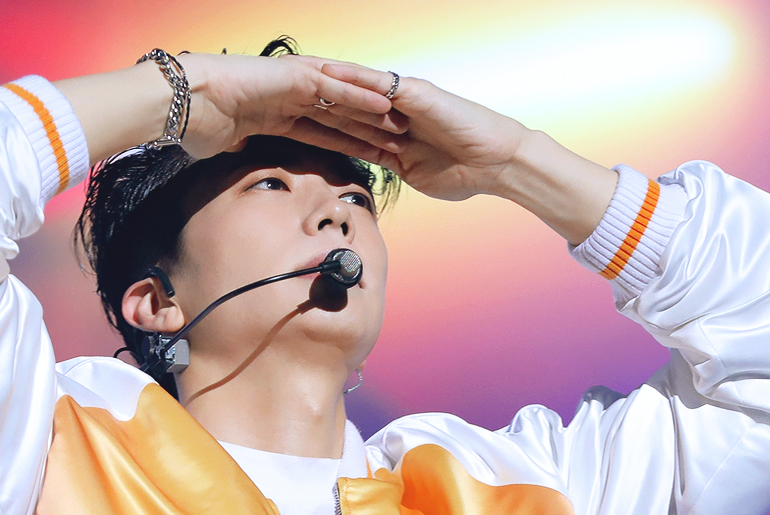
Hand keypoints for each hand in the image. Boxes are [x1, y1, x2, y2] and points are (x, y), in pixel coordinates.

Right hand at [172, 52, 397, 160]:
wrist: (181, 103)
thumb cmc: (197, 124)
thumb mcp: (227, 146)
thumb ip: (241, 150)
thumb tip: (241, 160)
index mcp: (279, 114)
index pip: (324, 132)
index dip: (350, 145)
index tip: (373, 160)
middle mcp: (291, 95)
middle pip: (341, 115)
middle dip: (371, 130)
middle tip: (401, 142)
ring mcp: (294, 83)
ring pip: (344, 99)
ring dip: (374, 112)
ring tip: (403, 122)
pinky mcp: (294, 76)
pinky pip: (335, 86)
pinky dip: (360, 94)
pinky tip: (384, 103)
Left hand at [291, 59, 619, 244]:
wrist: (496, 163)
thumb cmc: (465, 173)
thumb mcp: (417, 177)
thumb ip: (394, 172)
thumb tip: (377, 186)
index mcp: (389, 134)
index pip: (344, 127)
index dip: (314, 123)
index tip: (282, 122)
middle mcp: (392, 112)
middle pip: (341, 103)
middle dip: (308, 97)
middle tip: (272, 90)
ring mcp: (401, 101)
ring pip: (353, 89)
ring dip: (321, 81)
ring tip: (289, 73)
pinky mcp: (412, 93)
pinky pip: (374, 83)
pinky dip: (349, 78)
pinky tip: (323, 72)